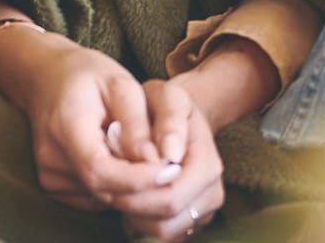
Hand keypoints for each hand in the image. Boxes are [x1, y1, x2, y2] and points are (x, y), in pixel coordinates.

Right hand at [0, 30, 183, 212]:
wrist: (47, 80)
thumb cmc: (89, 76)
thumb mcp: (121, 84)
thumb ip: (137, 124)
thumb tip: (155, 161)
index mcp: (65, 125)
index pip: (98, 169)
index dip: (137, 178)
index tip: (170, 170)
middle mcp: (51, 157)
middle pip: (102, 188)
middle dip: (141, 184)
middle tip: (170, 166)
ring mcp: (49, 175)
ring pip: (102, 197)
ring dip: (130, 186)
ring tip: (141, 155)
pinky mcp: (53, 186)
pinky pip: (94, 198)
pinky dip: (115, 187)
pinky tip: (122, 162)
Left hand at [116, 78, 225, 241]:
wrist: (179, 119)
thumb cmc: (166, 107)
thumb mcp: (167, 97)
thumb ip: (169, 119)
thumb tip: (170, 154)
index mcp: (208, 164)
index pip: (171, 197)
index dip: (139, 193)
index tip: (116, 175)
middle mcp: (212, 193)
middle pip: (167, 221)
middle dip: (133, 208)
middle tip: (112, 187)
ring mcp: (204, 212)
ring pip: (163, 233)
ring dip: (136, 218)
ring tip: (123, 192)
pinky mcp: (192, 223)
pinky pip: (163, 237)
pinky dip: (143, 225)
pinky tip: (134, 201)